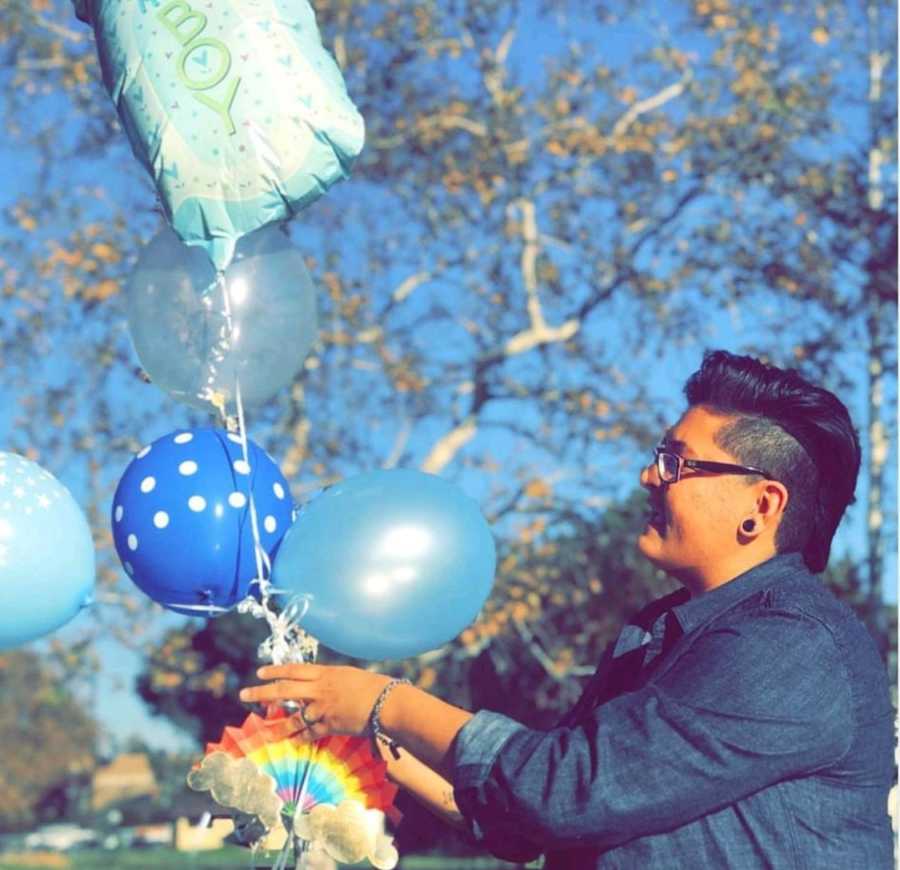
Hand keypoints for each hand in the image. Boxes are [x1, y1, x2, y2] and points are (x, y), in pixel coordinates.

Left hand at [239, 664, 391, 738]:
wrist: (387, 702)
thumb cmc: (373, 686)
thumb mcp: (349, 675)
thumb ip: (331, 679)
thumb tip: (319, 681)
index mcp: (325, 673)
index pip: (294, 670)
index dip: (275, 670)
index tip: (259, 672)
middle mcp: (320, 690)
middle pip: (284, 690)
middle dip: (261, 693)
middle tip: (243, 694)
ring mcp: (323, 709)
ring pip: (293, 718)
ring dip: (276, 724)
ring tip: (263, 729)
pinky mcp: (330, 726)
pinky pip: (309, 734)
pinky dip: (298, 739)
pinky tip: (288, 743)